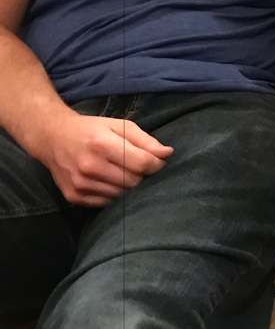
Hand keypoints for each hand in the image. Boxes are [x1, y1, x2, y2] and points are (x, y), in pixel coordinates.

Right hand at [39, 113, 173, 206]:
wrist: (53, 138)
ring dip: (131, 186)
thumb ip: (145, 140)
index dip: (157, 164)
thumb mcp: (120, 125)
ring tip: (127, 173)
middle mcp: (89, 166)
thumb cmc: (92, 129)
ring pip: (122, 195)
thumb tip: (167, 153)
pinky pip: (107, 203)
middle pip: (133, 181)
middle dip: (145, 176)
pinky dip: (116, 194)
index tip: (160, 161)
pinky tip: (112, 181)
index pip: (141, 163)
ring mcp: (80, 184)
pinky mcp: (75, 197)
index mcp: (102, 144)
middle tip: (143, 167)